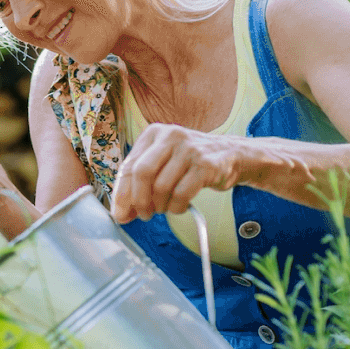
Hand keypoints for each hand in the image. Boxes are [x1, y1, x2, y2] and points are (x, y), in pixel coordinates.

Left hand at [109, 124, 243, 223]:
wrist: (230, 154)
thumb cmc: (190, 161)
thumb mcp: (163, 162)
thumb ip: (141, 184)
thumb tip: (121, 213)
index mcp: (153, 133)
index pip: (129, 166)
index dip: (121, 194)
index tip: (119, 214)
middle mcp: (170, 136)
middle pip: (142, 173)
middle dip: (139, 200)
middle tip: (143, 215)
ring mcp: (189, 149)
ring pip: (162, 186)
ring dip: (159, 206)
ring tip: (164, 208)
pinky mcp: (206, 165)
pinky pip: (182, 193)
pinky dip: (176, 207)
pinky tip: (178, 207)